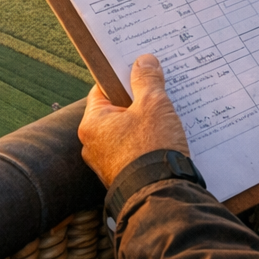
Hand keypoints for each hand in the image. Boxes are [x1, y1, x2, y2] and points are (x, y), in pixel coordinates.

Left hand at [78, 54, 190, 187]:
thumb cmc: (151, 149)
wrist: (161, 197)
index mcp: (92, 123)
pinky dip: (146, 144)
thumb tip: (144, 61)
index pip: (103, 89)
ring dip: (144, 124)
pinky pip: (133, 151)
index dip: (121, 78)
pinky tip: (165, 140)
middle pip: (116, 111)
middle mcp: (93, 144)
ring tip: (166, 117)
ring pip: (126, 132)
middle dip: (137, 102)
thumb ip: (147, 80)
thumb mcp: (153, 105)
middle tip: (157, 93)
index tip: (139, 71)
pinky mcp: (122, 176)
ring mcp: (107, 163)